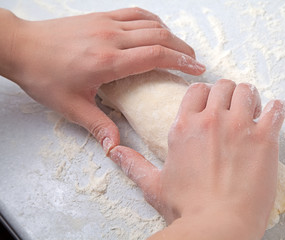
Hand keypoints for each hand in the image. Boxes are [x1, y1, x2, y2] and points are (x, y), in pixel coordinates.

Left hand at [0, 8, 204, 152]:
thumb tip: (114, 147)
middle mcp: (111, 38)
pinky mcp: (101, 17)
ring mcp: (107, 23)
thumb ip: (97, 126)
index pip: (156, 56)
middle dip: (183, 49)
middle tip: (195, 61)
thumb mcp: (70, 107)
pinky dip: (153, 21)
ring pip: (151, 24)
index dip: (181, 61)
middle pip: (160, 37)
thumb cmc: (44, 76)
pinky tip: (158, 30)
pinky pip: (135, 13)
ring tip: (181, 49)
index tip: (197, 68)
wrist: (21, 46)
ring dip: (171, 35)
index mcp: (108, 61)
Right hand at [109, 80, 284, 238]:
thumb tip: (114, 153)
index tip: (211, 101)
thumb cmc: (188, 209)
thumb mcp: (154, 185)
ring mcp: (239, 126)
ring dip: (250, 97)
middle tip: (232, 106)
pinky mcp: (264, 138)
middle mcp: (211, 120)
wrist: (218, 226)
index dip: (205, 93)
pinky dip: (277, 109)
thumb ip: (134, 165)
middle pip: (223, 86)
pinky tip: (274, 114)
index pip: (197, 90)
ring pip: (247, 91)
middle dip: (228, 93)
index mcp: (184, 127)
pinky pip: (276, 109)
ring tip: (253, 110)